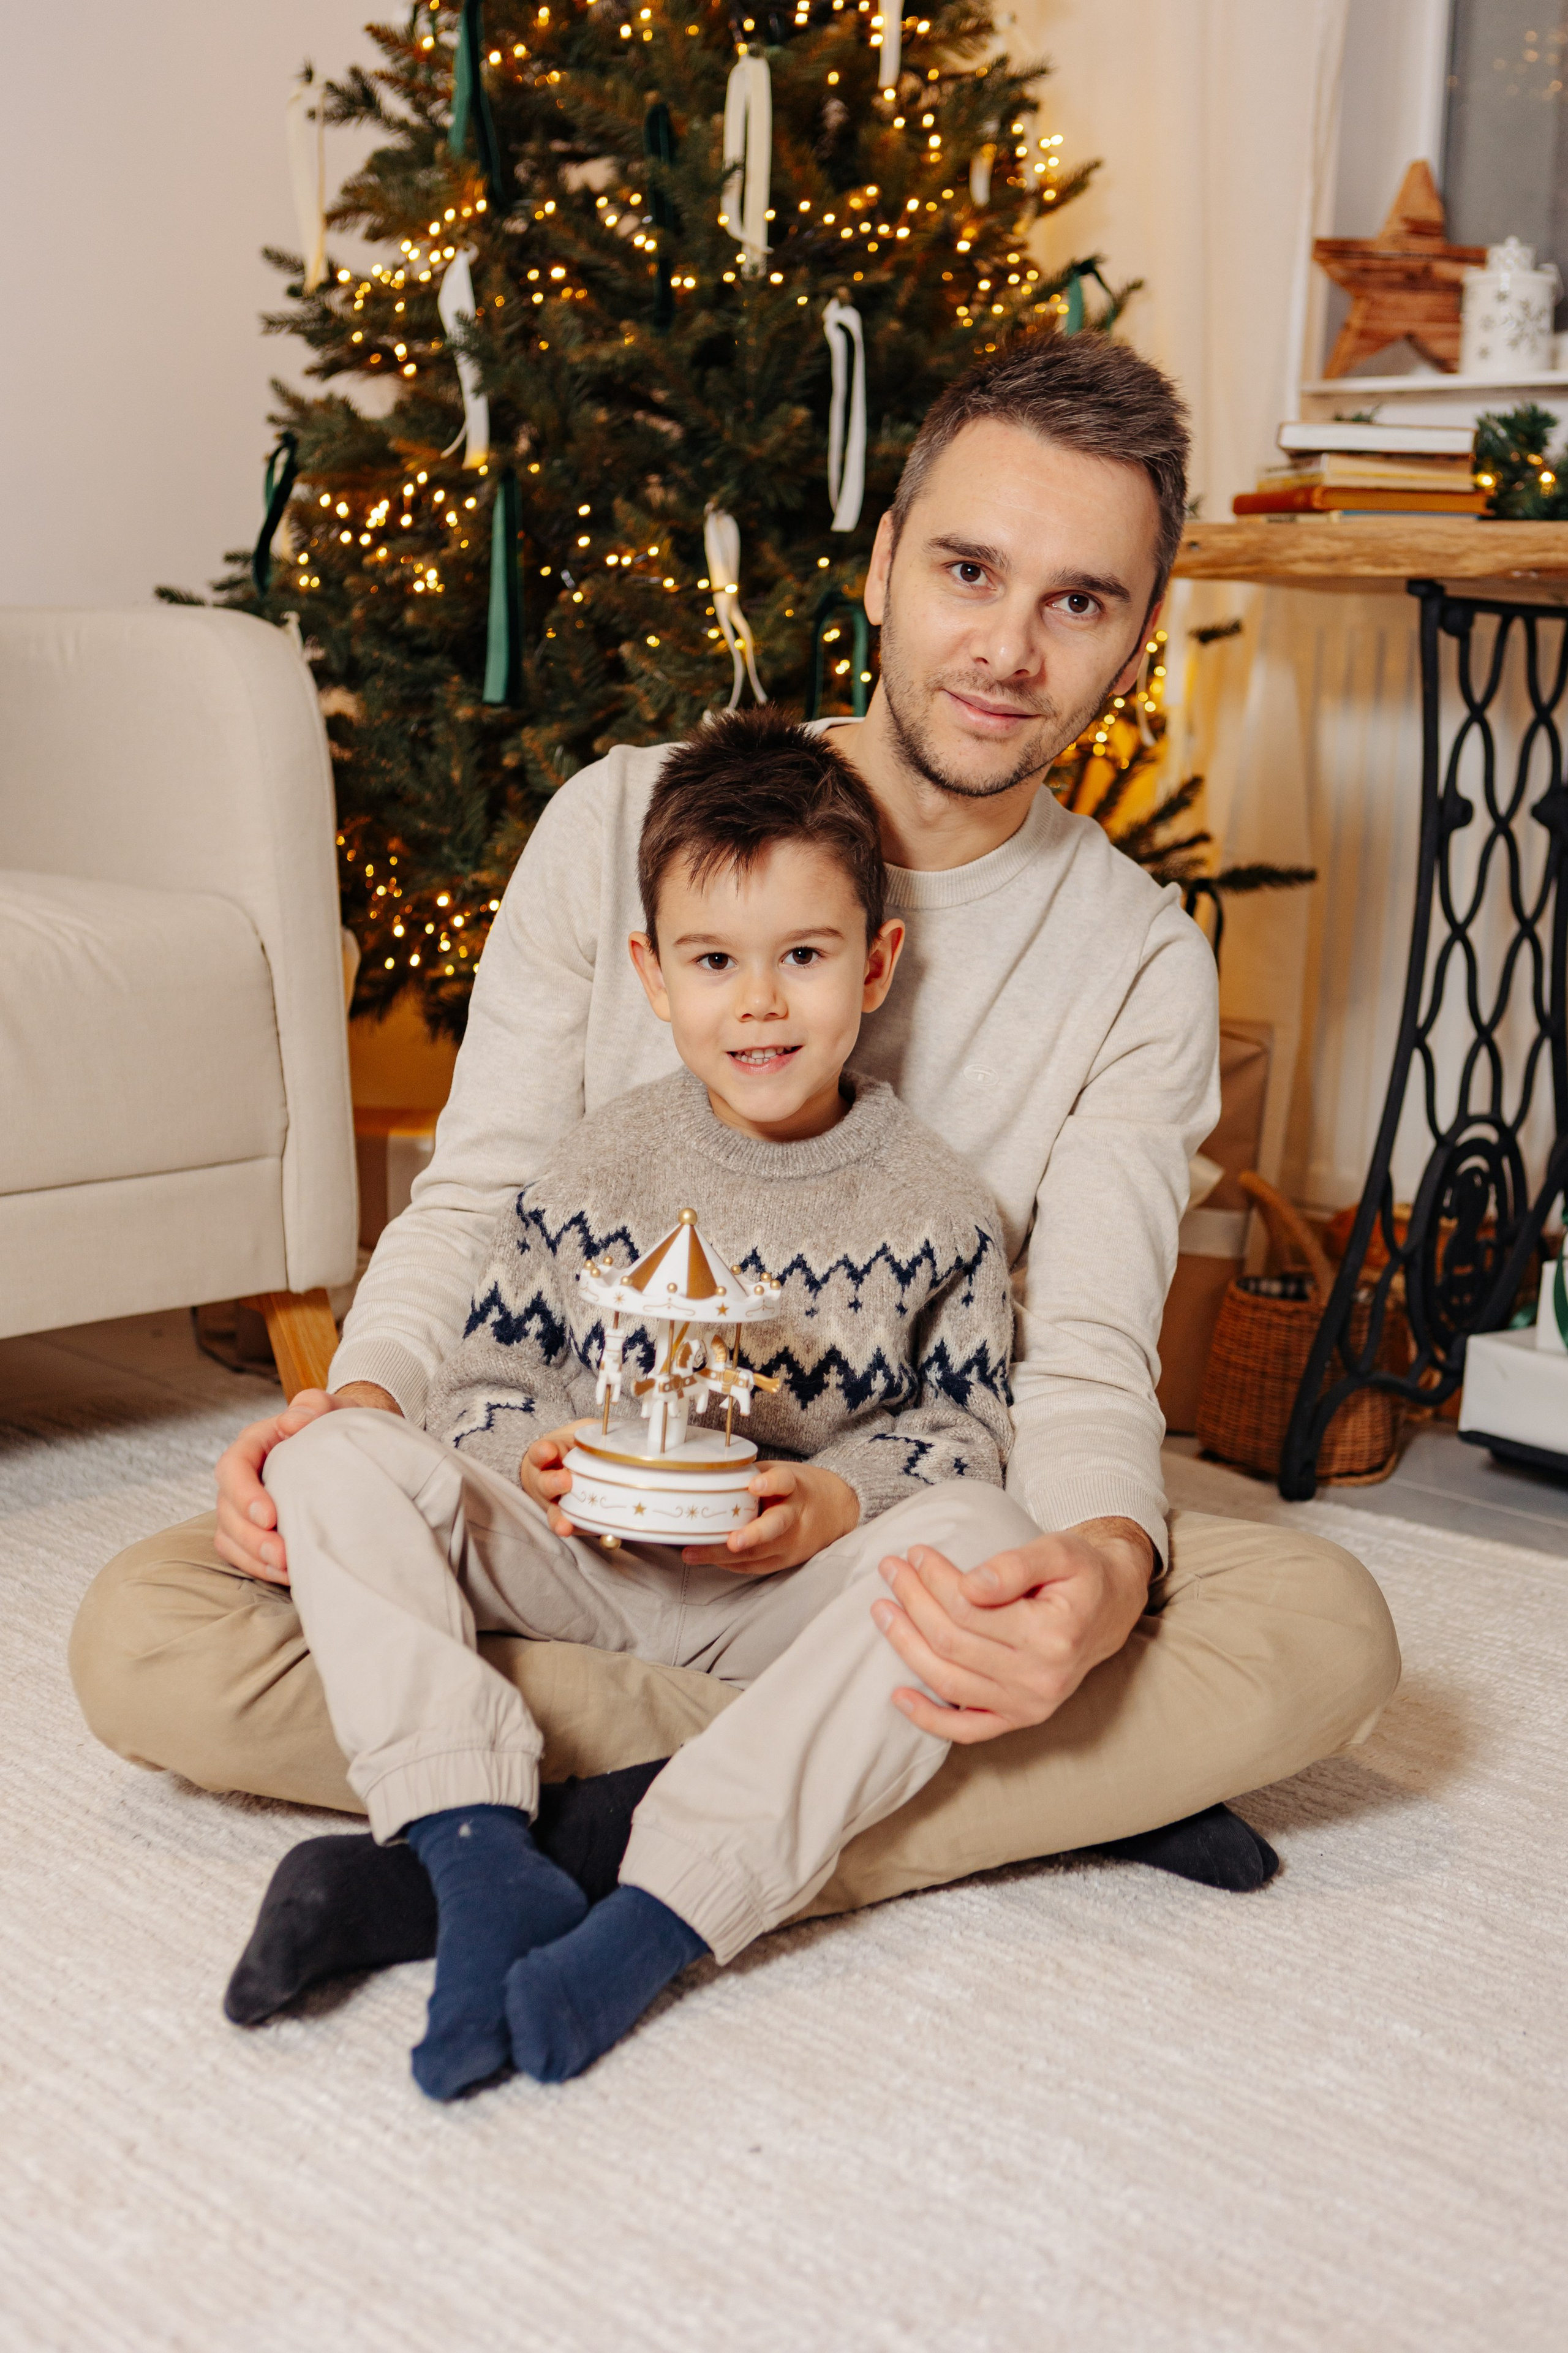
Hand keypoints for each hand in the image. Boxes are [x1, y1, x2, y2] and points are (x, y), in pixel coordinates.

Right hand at [213, 1380, 400, 1583]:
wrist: (348, 1445)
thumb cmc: (336, 1425)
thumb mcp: (332, 1408)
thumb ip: (314, 1406)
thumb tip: (292, 1421)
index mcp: (254, 1443)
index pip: (233, 1467)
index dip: (244, 1494)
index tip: (270, 1517)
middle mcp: (242, 1476)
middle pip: (226, 1509)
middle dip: (251, 1537)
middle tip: (283, 1555)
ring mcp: (244, 1505)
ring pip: (229, 1537)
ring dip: (254, 1558)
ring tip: (287, 1570)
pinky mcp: (253, 1530)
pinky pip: (242, 1554)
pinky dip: (260, 1568)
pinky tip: (289, 1575)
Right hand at [521, 1421, 599, 1535]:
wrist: (559, 1468)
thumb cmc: (574, 1448)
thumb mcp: (583, 1433)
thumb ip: (598, 1433)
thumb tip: (628, 1433)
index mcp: (550, 1455)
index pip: (541, 1453)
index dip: (544, 1452)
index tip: (549, 1451)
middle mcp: (547, 1480)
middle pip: (545, 1483)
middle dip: (554, 1483)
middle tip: (566, 1481)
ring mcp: (556, 1502)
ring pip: (553, 1510)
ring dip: (559, 1516)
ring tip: (565, 1524)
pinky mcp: (567, 1518)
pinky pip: (567, 1525)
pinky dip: (570, 1529)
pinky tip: (571, 1532)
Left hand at [690, 1461, 859, 1574]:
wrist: (838, 1510)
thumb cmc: (800, 1488)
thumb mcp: (783, 1473)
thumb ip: (753, 1476)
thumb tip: (709, 1478)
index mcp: (795, 1487)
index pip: (785, 1482)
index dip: (770, 1483)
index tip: (754, 1485)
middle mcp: (796, 1516)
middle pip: (775, 1527)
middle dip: (751, 1536)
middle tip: (731, 1541)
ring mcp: (793, 1543)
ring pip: (759, 1553)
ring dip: (723, 1555)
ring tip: (692, 1554)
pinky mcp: (786, 1561)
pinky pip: (755, 1566)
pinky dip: (730, 1563)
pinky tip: (708, 1558)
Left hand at [870, 1515, 1154, 1743]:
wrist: (1110, 1608)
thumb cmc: (1081, 1574)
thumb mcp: (1060, 1551)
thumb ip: (1016, 1564)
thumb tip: (970, 1584)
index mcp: (1052, 1635)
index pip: (969, 1608)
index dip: (934, 1579)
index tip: (916, 1552)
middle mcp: (1041, 1679)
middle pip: (952, 1642)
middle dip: (913, 1602)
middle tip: (891, 1569)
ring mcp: (1030, 1706)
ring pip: (949, 1680)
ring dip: (907, 1646)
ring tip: (883, 1611)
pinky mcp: (1020, 1720)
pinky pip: (967, 1731)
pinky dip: (929, 1718)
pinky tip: (898, 1695)